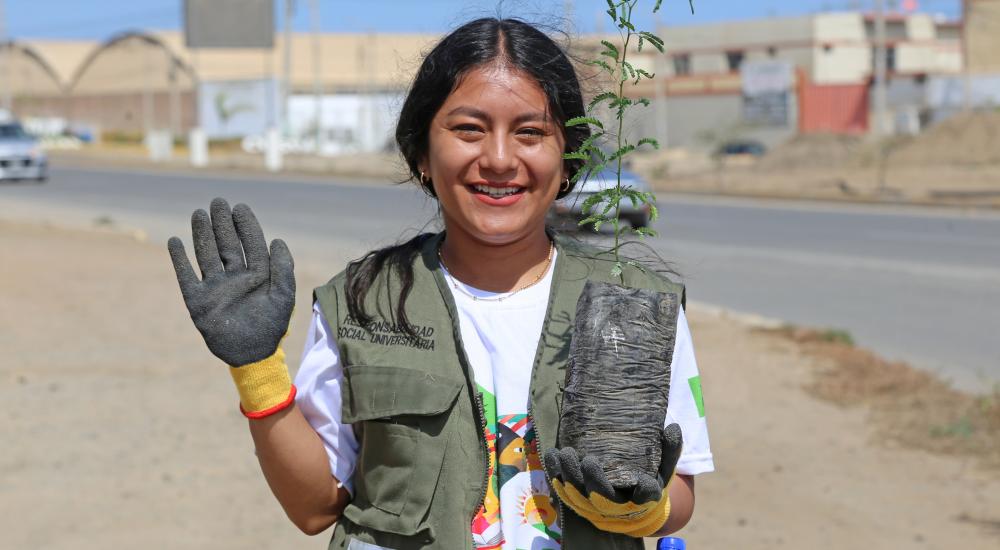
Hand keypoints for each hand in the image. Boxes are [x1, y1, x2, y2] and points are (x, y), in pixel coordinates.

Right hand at [167, 198, 294, 366]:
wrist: (251, 355)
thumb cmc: (272, 326)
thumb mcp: (284, 296)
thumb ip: (283, 268)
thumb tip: (277, 239)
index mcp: (256, 274)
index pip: (250, 243)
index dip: (245, 225)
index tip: (239, 207)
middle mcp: (234, 277)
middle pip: (226, 244)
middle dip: (222, 223)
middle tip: (217, 202)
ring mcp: (215, 287)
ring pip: (206, 255)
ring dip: (201, 234)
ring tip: (198, 214)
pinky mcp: (198, 301)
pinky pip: (186, 277)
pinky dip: (179, 260)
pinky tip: (174, 242)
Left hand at [544, 423, 682, 536]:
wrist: (634, 505)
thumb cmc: (650, 478)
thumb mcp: (664, 466)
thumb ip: (670, 449)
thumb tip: (674, 428)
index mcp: (643, 497)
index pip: (646, 495)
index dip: (644, 490)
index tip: (644, 482)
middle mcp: (619, 507)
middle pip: (604, 500)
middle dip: (594, 481)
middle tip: (587, 460)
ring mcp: (596, 507)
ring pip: (580, 498)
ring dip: (569, 478)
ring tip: (563, 454)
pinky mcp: (580, 503)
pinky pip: (565, 494)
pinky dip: (556, 477)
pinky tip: (552, 457)